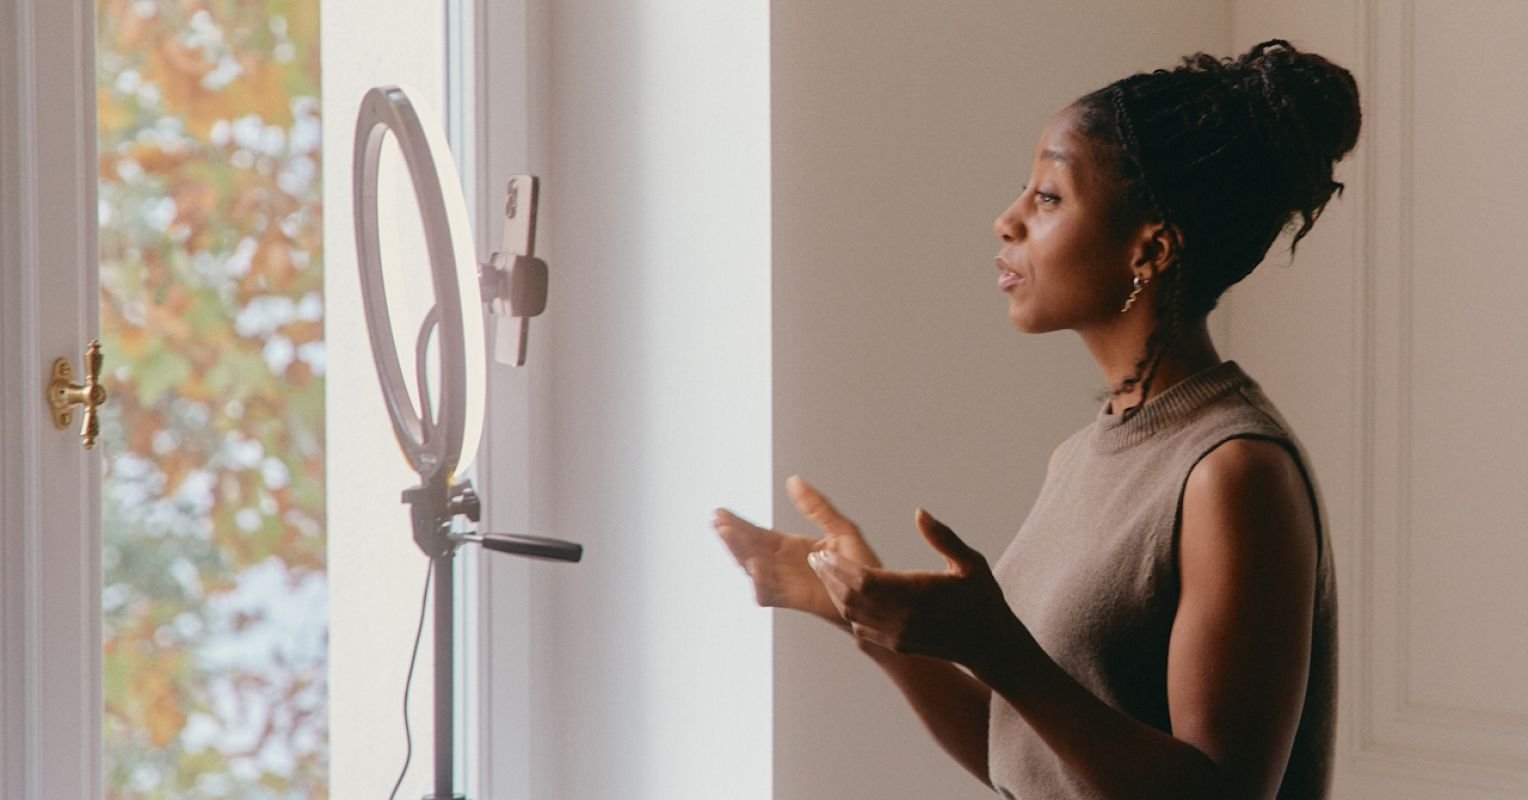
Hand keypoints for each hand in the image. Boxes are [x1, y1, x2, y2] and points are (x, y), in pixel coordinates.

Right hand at [713, 475, 881, 628]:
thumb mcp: (839, 527)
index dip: (739, 524)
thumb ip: (816, 506)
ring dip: (739, 552)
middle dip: (732, 535)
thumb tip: (793, 480)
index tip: (721, 512)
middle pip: (750, 549)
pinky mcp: (795, 598)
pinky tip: (753, 566)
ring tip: (727, 534)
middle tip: (717, 520)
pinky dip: (759, 582)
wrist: (876, 595)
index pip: (757, 534)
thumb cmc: (861, 564)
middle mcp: (783, 565)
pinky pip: (770, 593)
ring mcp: (787, 582)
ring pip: (753, 568)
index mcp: (790, 547)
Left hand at [808, 507, 1024, 670]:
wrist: (991, 646)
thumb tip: (919, 512)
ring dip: (835, 592)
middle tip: (814, 557)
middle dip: (829, 576)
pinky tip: (844, 595)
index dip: (838, 566)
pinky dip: (849, 610)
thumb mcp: (971, 563)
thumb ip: (943, 537)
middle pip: (851, 597)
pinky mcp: (898, 645)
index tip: (822, 551)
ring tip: (824, 572)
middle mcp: (902, 617)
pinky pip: (862, 628)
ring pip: (853, 613)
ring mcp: (898, 635)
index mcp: (917, 593)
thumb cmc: (983, 599)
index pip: (863, 580)